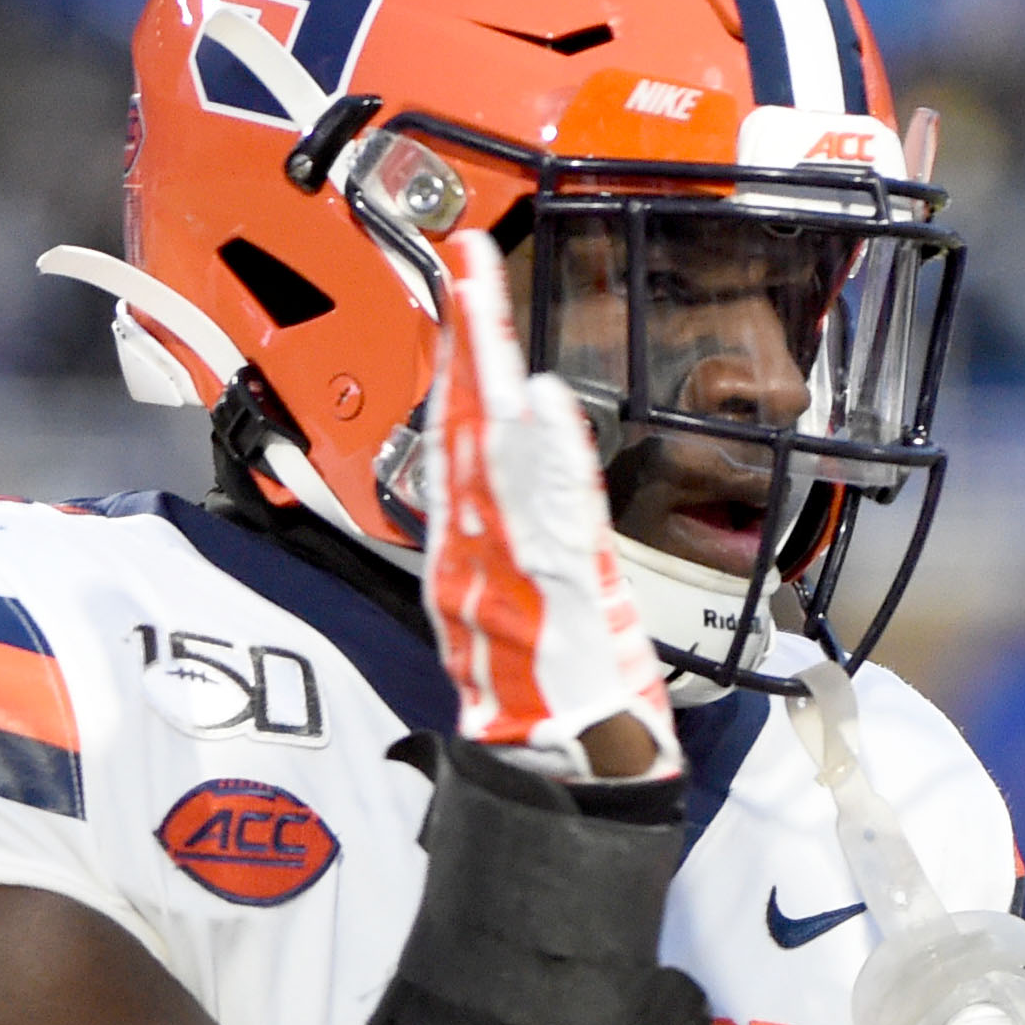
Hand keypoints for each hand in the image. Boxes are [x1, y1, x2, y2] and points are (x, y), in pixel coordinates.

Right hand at [422, 232, 677, 780]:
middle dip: (464, 337)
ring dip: (490, 372)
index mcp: (464, 551)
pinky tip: (539, 400)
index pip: (455, 434)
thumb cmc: (548, 695)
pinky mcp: (555, 593)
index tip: (460, 287)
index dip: (455, 356)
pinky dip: (540, 455)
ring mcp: (509, 569)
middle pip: (464, 427)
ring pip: (495, 455)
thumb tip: (518, 443)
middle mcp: (474, 553)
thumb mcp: (506, 607)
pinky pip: (546, 511)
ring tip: (488, 299)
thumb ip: (501, 528)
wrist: (569, 765)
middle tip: (466, 259)